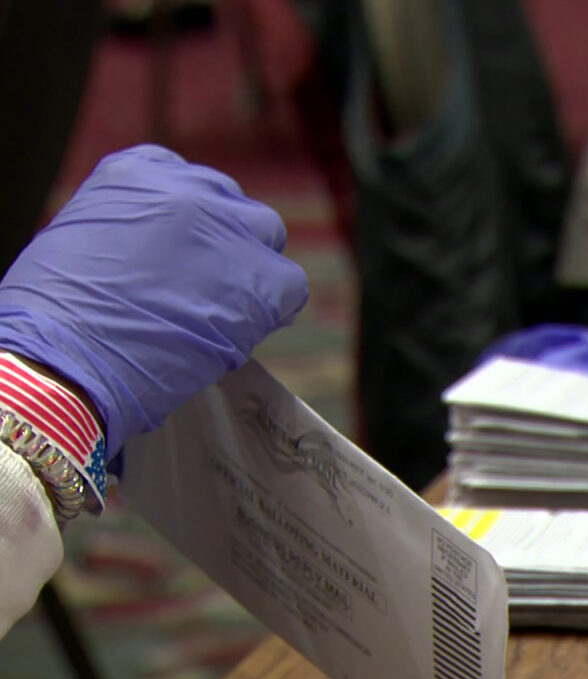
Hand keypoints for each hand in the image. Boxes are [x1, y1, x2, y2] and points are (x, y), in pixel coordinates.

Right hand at [0, 145, 307, 461]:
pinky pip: (291, 285)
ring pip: (266, 238)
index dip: (193, 223)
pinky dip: (276, 309)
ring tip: (221, 312)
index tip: (186, 253)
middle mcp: (187, 189)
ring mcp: (226, 230)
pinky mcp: (258, 277)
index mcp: (134, 173)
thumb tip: (165, 255)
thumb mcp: (82, 243)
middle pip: (233, 207)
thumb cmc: (57, 319)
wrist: (64, 359)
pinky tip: (247, 330)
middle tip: (207, 288)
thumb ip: (134, 231)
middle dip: (225, 245)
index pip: (186, 181)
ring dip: (252, 273)